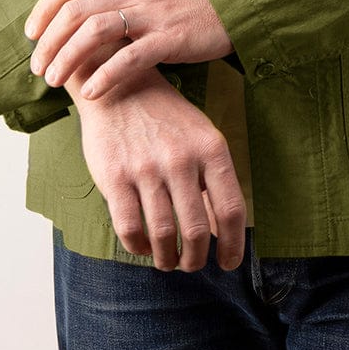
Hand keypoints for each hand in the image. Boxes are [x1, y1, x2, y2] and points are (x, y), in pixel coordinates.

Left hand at [26, 0, 231, 100]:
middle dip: (48, 42)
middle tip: (39, 68)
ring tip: (56, 81)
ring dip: (67, 58)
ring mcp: (152, 11)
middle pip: (73, 10)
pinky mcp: (170, 38)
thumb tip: (76, 15)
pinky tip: (92, 93)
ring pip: (93, 31)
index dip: (43, 9)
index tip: (31, 33)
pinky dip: (104, 76)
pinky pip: (128, 58)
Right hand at [67, 67, 246, 270]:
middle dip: (196, 259)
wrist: (119, 85)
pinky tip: (144, 246)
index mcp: (210, 148)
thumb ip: (212, 178)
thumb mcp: (200, 136)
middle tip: (191, 264)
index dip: (233, 245)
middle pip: (198, 231)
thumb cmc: (165, 117)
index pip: (231, 210)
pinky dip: (139, 247)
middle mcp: (181, 159)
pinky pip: (130, 229)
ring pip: (164, 236)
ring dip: (168, 259)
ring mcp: (146, 169)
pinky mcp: (115, 177)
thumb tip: (223, 230)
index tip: (229, 263)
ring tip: (168, 261)